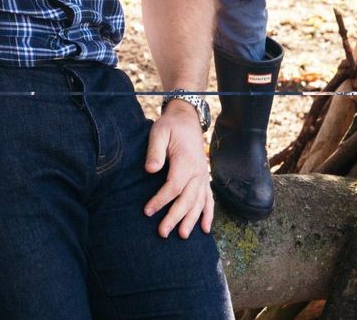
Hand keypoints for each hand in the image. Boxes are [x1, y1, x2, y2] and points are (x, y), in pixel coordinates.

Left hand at [142, 101, 214, 238]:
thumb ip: (155, 151)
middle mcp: (198, 172)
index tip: (147, 211)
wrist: (187, 120)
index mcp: (186, 162)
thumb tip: (150, 169)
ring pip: (199, 203)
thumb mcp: (159, 132)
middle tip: (163, 233)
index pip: (174, 186)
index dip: (161, 200)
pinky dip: (208, 215)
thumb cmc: (170, 127)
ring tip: (182, 236)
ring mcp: (203, 177)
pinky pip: (209, 200)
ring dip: (191, 221)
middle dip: (175, 217)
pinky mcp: (204, 179)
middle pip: (187, 199)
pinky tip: (205, 230)